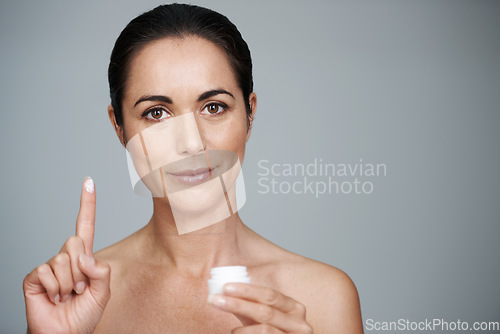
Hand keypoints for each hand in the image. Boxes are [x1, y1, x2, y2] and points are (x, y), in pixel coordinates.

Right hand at [23, 177, 110, 333]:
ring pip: (63, 259)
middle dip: (81, 269)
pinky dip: (54, 289)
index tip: (88, 181)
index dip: (87, 204)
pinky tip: (53, 298)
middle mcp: (66, 257)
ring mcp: (49, 266)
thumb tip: (84, 255)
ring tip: (66, 296)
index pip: (85, 225)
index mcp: (84, 258)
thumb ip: (101, 271)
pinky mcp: (34, 276)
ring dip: (69, 283)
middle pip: (75, 241)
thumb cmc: (84, 314)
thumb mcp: (103, 292)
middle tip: (78, 290)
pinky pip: (47, 271)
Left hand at [208, 283, 312, 332]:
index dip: (247, 290)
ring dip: (241, 329)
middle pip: (265, 311)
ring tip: (230, 330)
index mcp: (294, 308)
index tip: (225, 287)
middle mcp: (299, 323)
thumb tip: (223, 291)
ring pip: (265, 330)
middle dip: (238, 304)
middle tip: (215, 300)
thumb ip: (251, 306)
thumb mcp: (265, 319)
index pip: (270, 295)